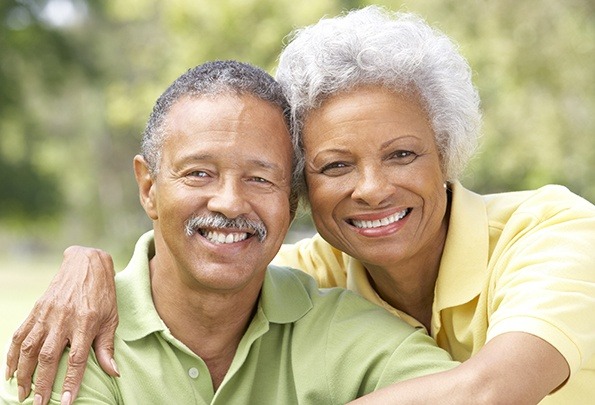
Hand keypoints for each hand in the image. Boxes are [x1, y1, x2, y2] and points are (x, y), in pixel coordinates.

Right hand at [5, 246, 119, 404]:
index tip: (65, 402)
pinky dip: (12, 354)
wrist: (86, 264)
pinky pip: (20, 334)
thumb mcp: (112, 318)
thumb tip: (113, 372)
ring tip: (22, 393)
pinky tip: (10, 371)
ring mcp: (47, 314)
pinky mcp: (36, 309)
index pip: (77, 358)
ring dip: (23, 373)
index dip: (70, 382)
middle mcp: (64, 319)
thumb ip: (107, 346)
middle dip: (41, 384)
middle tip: (38, 404)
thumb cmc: (103, 294)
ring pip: (29, 348)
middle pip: (48, 357)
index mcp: (86, 322)